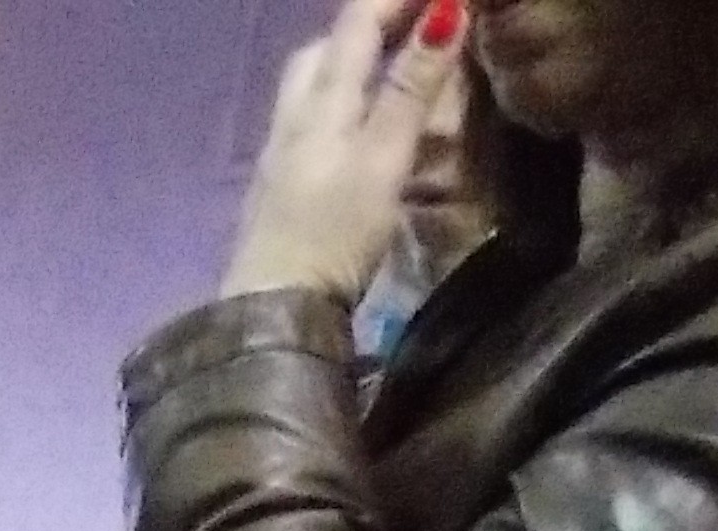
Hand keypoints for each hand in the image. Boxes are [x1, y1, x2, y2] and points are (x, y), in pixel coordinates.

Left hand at [223, 0, 462, 303]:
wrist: (273, 312)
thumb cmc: (333, 235)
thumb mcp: (383, 158)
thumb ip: (411, 88)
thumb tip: (445, 11)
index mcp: (321, 101)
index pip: (356, 22)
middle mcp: (292, 118)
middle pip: (324, 49)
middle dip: (368, 25)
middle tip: (412, 18)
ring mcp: (280, 155)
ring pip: (311, 87)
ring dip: (350, 64)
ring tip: (392, 67)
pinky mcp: (278, 190)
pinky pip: (309, 125)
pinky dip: (340, 107)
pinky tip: (359, 131)